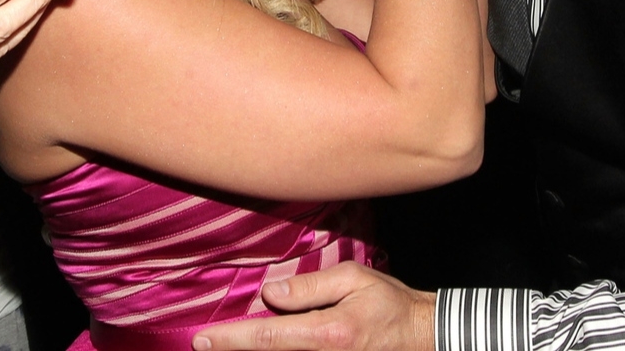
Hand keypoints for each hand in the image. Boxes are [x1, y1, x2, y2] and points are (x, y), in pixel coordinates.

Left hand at [192, 261, 435, 350]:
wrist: (423, 338)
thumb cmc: (389, 304)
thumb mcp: (353, 279)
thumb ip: (310, 287)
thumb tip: (270, 293)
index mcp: (328, 333)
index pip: (267, 337)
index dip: (230, 340)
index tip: (201, 339)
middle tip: (201, 345)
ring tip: (223, 345)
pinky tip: (258, 347)